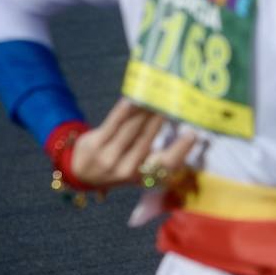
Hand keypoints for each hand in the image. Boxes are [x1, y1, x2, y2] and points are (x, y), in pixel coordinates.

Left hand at [68, 98, 196, 188]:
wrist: (81, 173)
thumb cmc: (118, 164)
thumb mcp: (138, 167)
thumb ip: (159, 156)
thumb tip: (188, 132)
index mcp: (141, 176)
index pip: (165, 165)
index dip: (181, 150)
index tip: (193, 134)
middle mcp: (125, 170)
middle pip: (146, 140)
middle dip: (158, 119)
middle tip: (169, 102)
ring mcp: (107, 158)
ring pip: (130, 129)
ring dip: (143, 112)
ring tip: (153, 98)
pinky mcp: (94, 145)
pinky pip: (113, 124)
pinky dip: (123, 111)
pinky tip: (131, 100)